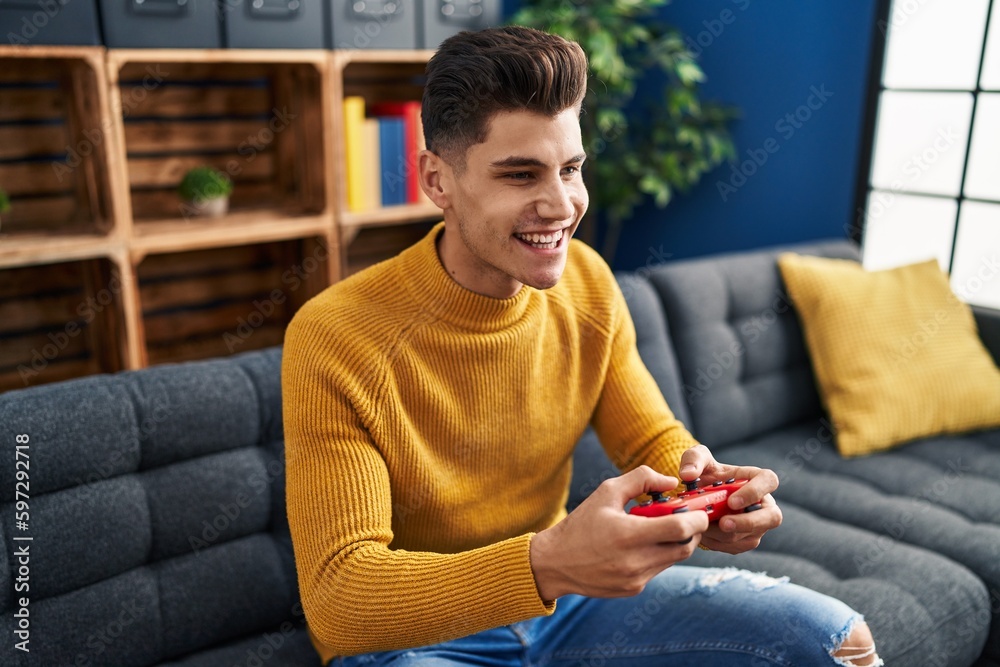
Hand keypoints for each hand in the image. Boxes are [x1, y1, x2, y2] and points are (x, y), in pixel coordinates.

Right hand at [530, 465, 709, 600]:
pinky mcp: (634, 589)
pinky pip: (658, 569)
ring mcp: (636, 579)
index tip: (700, 509)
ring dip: (676, 543)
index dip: (697, 518)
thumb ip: (641, 479)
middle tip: (688, 517)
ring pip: (674, 559)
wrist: (554, 563)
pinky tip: (642, 544)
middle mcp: (635, 561)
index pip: (680, 529)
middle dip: (693, 531)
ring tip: (662, 527)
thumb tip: (670, 482)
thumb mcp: (606, 492)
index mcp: (628, 534)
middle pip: (685, 547)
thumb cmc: (581, 524)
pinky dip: (659, 555)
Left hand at [677, 445, 781, 553]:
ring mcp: (758, 524)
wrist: (699, 496)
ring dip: (724, 535)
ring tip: (703, 526)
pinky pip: (737, 547)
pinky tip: (704, 534)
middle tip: (723, 524)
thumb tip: (688, 475)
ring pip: (750, 536)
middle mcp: (763, 503)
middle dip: (747, 523)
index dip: (755, 492)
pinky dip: (718, 543)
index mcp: (756, 478)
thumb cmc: (705, 473)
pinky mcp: (747, 540)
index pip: (769, 481)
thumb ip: (693, 460)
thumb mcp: (696, 458)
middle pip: (772, 517)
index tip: (732, 501)